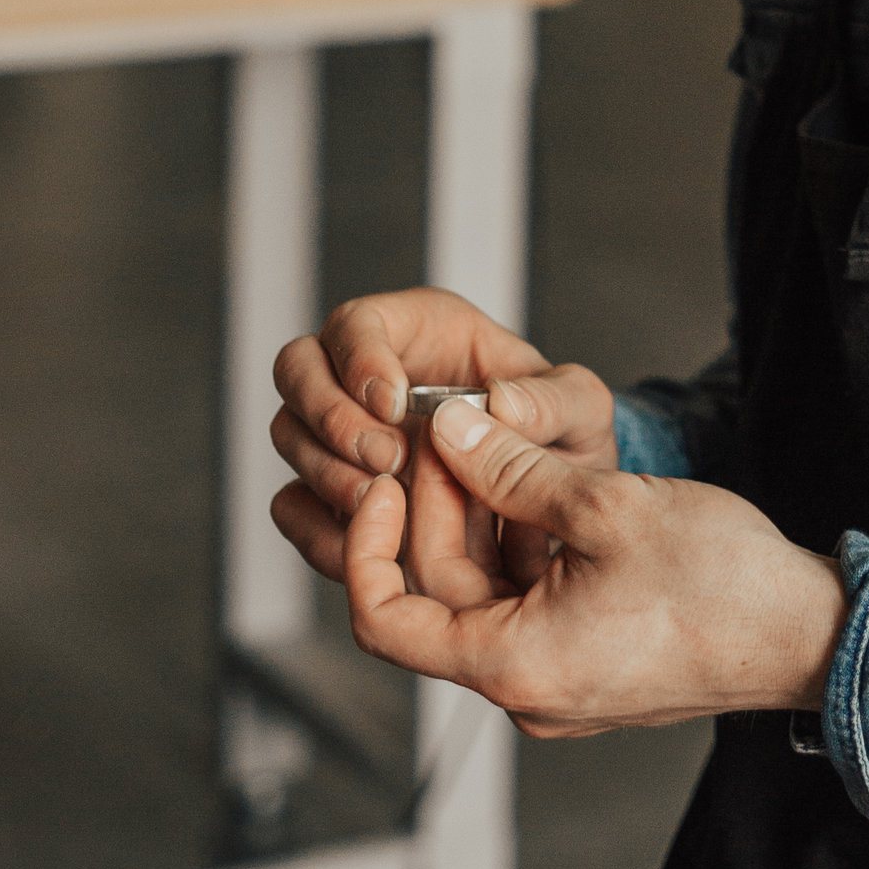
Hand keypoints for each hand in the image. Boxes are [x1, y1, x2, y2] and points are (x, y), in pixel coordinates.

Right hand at [270, 285, 617, 589]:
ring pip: (290, 434)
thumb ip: (552, 400)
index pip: (356, 322)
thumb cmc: (560, 434)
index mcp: (418, 330)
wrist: (553, 499)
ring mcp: (342, 434)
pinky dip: (318, 527)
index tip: (393, 403)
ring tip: (381, 504)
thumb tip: (501, 404)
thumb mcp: (579, 409)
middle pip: (298, 369)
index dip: (360, 358)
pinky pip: (293, 505)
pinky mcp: (334, 493)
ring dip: (325, 471)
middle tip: (385, 459)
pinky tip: (363, 545)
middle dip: (331, 416)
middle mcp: (365, 374)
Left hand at [342, 396, 848, 736]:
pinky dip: (520, 545)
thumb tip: (448, 432)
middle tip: (447, 431)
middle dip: (433, 508)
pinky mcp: (589, 661)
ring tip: (490, 445)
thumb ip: (513, 471)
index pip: (384, 619)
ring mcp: (557, 679)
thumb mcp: (607, 507)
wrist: (808, 634)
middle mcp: (524, 689)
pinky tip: (537, 485)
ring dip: (479, 521)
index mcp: (513, 666)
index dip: (364, 544)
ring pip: (483, 595)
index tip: (387, 479)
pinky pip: (527, 602)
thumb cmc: (722, 583)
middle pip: (436, 595)